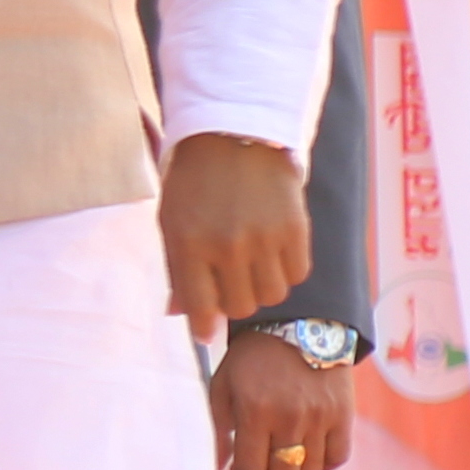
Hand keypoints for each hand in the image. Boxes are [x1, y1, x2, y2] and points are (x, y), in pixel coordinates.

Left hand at [157, 132, 309, 336]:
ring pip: (272, 296)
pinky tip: (272, 249)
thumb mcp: (172, 222)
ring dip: (262, 286)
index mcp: (188, 245)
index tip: (207, 332)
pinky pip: (297, 274)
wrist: (235, 137)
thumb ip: (177, 270)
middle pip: (240, 307)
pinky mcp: (295, 230)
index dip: (204, 327)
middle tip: (229, 280)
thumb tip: (181, 315)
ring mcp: (264, 239)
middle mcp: (227, 246)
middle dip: (233, 300)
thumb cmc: (194, 183)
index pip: (200, 308)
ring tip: (251, 262)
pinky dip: (286, 270)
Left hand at [209, 327, 352, 469]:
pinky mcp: (343, 415)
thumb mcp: (223, 386)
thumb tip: (218, 466)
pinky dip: (325, 458)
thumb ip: (218, 429)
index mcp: (255, 412)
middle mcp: (289, 419)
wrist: (298, 327)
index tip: (242, 461)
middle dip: (269, 469)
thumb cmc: (252, 359)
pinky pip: (338, 458)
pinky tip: (311, 443)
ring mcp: (320, 419)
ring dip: (297, 463)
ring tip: (287, 442)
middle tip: (265, 450)